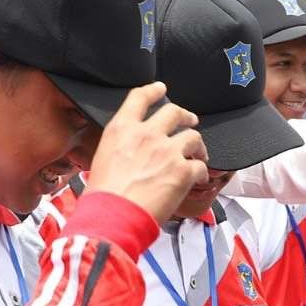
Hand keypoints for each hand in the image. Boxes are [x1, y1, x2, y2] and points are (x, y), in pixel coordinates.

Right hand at [87, 83, 208, 222]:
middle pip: (174, 112)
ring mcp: (167, 151)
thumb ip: (121, 148)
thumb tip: (130, 153)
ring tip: (200, 154)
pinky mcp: (182, 171)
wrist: (113, 216)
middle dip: (185, 116)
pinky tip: (200, 178)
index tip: (160, 88)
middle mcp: (146, 134)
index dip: (153, 91)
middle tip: (190, 121)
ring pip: (193, 137)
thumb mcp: (102, 159)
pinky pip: (200, 166)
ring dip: (199, 146)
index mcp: (122, 129)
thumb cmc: (103, 196)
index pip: (139, 98)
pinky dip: (203, 172)